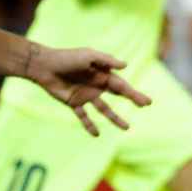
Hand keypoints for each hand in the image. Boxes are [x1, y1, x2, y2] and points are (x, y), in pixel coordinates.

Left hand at [25, 44, 151, 133]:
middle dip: (132, 99)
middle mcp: (96, 85)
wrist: (44, 66)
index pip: (122, 85)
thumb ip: (106, 60)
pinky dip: (89, 125)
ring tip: (127, 127)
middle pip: (118, 94)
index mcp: (102, 74)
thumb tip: (125, 66)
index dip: (134, 94)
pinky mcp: (74, 102)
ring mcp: (85, 95)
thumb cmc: (67, 57)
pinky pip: (84, 116)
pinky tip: (97, 134)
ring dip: (115, 118)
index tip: (147, 102)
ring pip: (104, 109)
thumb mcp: (88, 55)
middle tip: (145, 105)